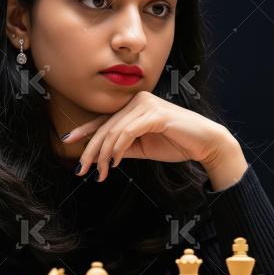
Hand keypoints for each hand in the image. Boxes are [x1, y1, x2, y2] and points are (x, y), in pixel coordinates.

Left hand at [61, 91, 246, 188]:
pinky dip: (119, 148)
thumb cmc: (176, 143)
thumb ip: (122, 148)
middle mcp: (138, 101)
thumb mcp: (142, 147)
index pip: (104, 119)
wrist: (205, 143)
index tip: (68, 142)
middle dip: (91, 150)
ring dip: (105, 155)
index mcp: (134, 107)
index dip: (84, 131)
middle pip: (106, 126)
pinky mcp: (155, 114)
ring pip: (114, 130)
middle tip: (82, 169)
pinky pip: (129, 132)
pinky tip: (116, 162)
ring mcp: (146, 104)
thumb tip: (99, 156)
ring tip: (101, 173)